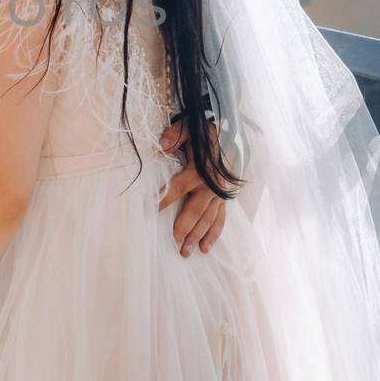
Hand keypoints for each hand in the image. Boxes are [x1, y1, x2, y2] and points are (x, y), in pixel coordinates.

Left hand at [157, 118, 226, 256]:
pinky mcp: (225, 198)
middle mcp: (211, 185)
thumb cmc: (204, 131)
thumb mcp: (189, 127)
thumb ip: (175, 135)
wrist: (230, 131)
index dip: (163, 199)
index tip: (149, 211)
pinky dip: (214, 233)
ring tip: (187, 253)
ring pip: (208, 219)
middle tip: (175, 245)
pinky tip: (205, 247)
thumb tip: (162, 145)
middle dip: (184, 229)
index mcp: (200, 169)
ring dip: (198, 236)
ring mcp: (220, 194)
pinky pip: (220, 219)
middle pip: (195, 211)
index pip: (177, 187)